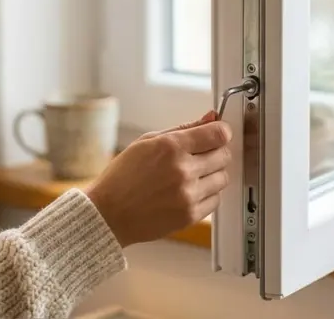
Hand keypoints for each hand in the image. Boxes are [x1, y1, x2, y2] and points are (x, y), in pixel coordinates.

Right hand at [85, 111, 231, 247]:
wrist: (109, 214)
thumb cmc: (122, 177)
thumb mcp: (146, 142)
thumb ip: (182, 129)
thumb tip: (210, 118)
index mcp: (170, 147)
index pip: (218, 134)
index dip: (221, 131)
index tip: (219, 133)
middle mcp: (182, 170)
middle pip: (224, 155)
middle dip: (216, 152)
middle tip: (201, 155)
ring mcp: (188, 194)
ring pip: (223, 177)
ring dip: (212, 174)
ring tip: (192, 175)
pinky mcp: (191, 215)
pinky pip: (216, 200)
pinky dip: (208, 194)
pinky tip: (189, 191)